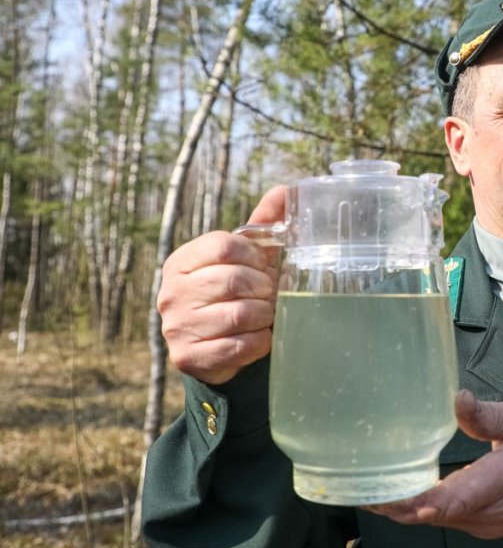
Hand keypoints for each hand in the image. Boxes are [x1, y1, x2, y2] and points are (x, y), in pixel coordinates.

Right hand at [157, 186, 286, 384]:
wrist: (216, 348)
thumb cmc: (234, 294)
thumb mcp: (245, 258)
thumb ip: (263, 225)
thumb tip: (286, 190)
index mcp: (182, 261)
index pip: (224, 246)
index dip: (254, 256)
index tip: (264, 266)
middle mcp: (171, 292)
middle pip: (234, 280)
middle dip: (263, 289)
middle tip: (269, 294)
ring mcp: (176, 327)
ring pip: (240, 314)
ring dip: (264, 316)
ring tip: (265, 315)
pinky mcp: (189, 357)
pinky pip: (240, 346)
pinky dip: (260, 341)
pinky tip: (260, 337)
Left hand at [367, 391, 502, 539]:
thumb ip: (490, 414)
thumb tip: (457, 399)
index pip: (461, 497)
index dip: (428, 501)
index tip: (398, 499)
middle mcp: (490, 510)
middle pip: (436, 512)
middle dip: (398, 503)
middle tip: (360, 488)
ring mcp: (483, 523)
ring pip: (435, 518)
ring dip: (403, 507)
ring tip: (366, 488)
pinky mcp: (477, 525)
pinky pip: (442, 518)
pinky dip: (417, 508)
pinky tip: (393, 494)